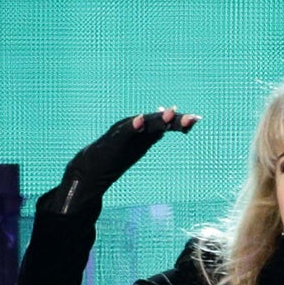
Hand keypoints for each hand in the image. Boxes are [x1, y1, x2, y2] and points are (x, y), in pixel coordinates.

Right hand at [38, 107, 198, 216]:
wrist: (86, 171)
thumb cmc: (110, 158)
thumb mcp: (135, 147)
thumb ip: (148, 136)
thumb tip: (164, 129)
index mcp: (142, 134)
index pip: (164, 125)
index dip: (180, 122)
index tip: (197, 120)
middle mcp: (133, 131)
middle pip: (157, 122)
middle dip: (175, 120)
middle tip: (193, 118)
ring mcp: (121, 136)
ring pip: (141, 125)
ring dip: (156, 119)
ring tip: (170, 113)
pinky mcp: (110, 143)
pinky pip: (122, 134)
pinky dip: (131, 126)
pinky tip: (139, 122)